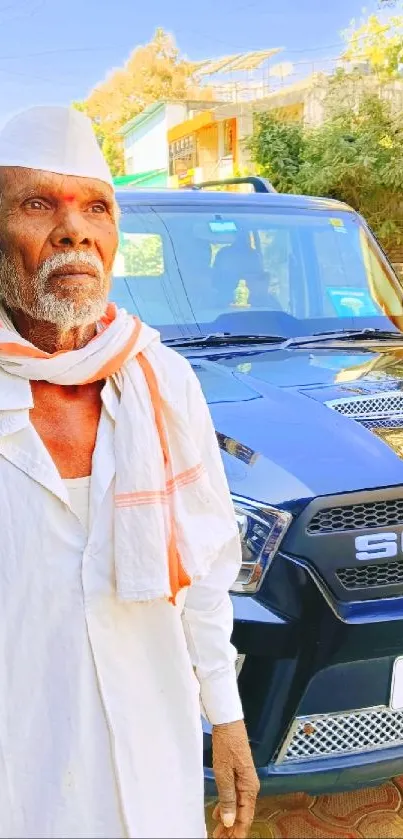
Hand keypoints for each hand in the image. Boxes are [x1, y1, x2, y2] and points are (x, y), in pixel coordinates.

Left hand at [211, 719, 259, 837]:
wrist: (228, 723)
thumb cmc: (226, 745)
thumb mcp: (224, 773)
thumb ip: (227, 798)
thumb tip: (230, 822)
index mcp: (249, 787)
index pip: (245, 817)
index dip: (238, 832)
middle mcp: (250, 786)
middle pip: (243, 814)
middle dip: (232, 829)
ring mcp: (245, 780)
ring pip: (238, 807)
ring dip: (229, 820)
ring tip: (218, 832)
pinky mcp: (239, 774)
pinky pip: (235, 797)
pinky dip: (227, 807)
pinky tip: (219, 813)